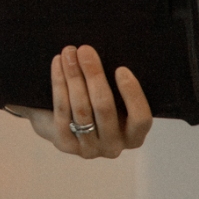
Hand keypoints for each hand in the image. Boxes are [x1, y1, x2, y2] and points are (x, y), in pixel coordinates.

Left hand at [12, 45, 152, 158]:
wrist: (59, 120)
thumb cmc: (95, 101)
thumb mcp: (112, 95)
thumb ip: (116, 82)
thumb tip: (112, 53)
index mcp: (134, 135)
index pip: (140, 119)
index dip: (132, 94)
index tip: (121, 69)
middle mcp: (113, 146)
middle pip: (104, 108)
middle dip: (94, 75)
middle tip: (85, 50)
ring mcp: (89, 148)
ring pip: (81, 108)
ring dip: (74, 76)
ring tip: (69, 53)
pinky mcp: (65, 144)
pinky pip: (62, 110)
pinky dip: (59, 83)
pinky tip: (58, 64)